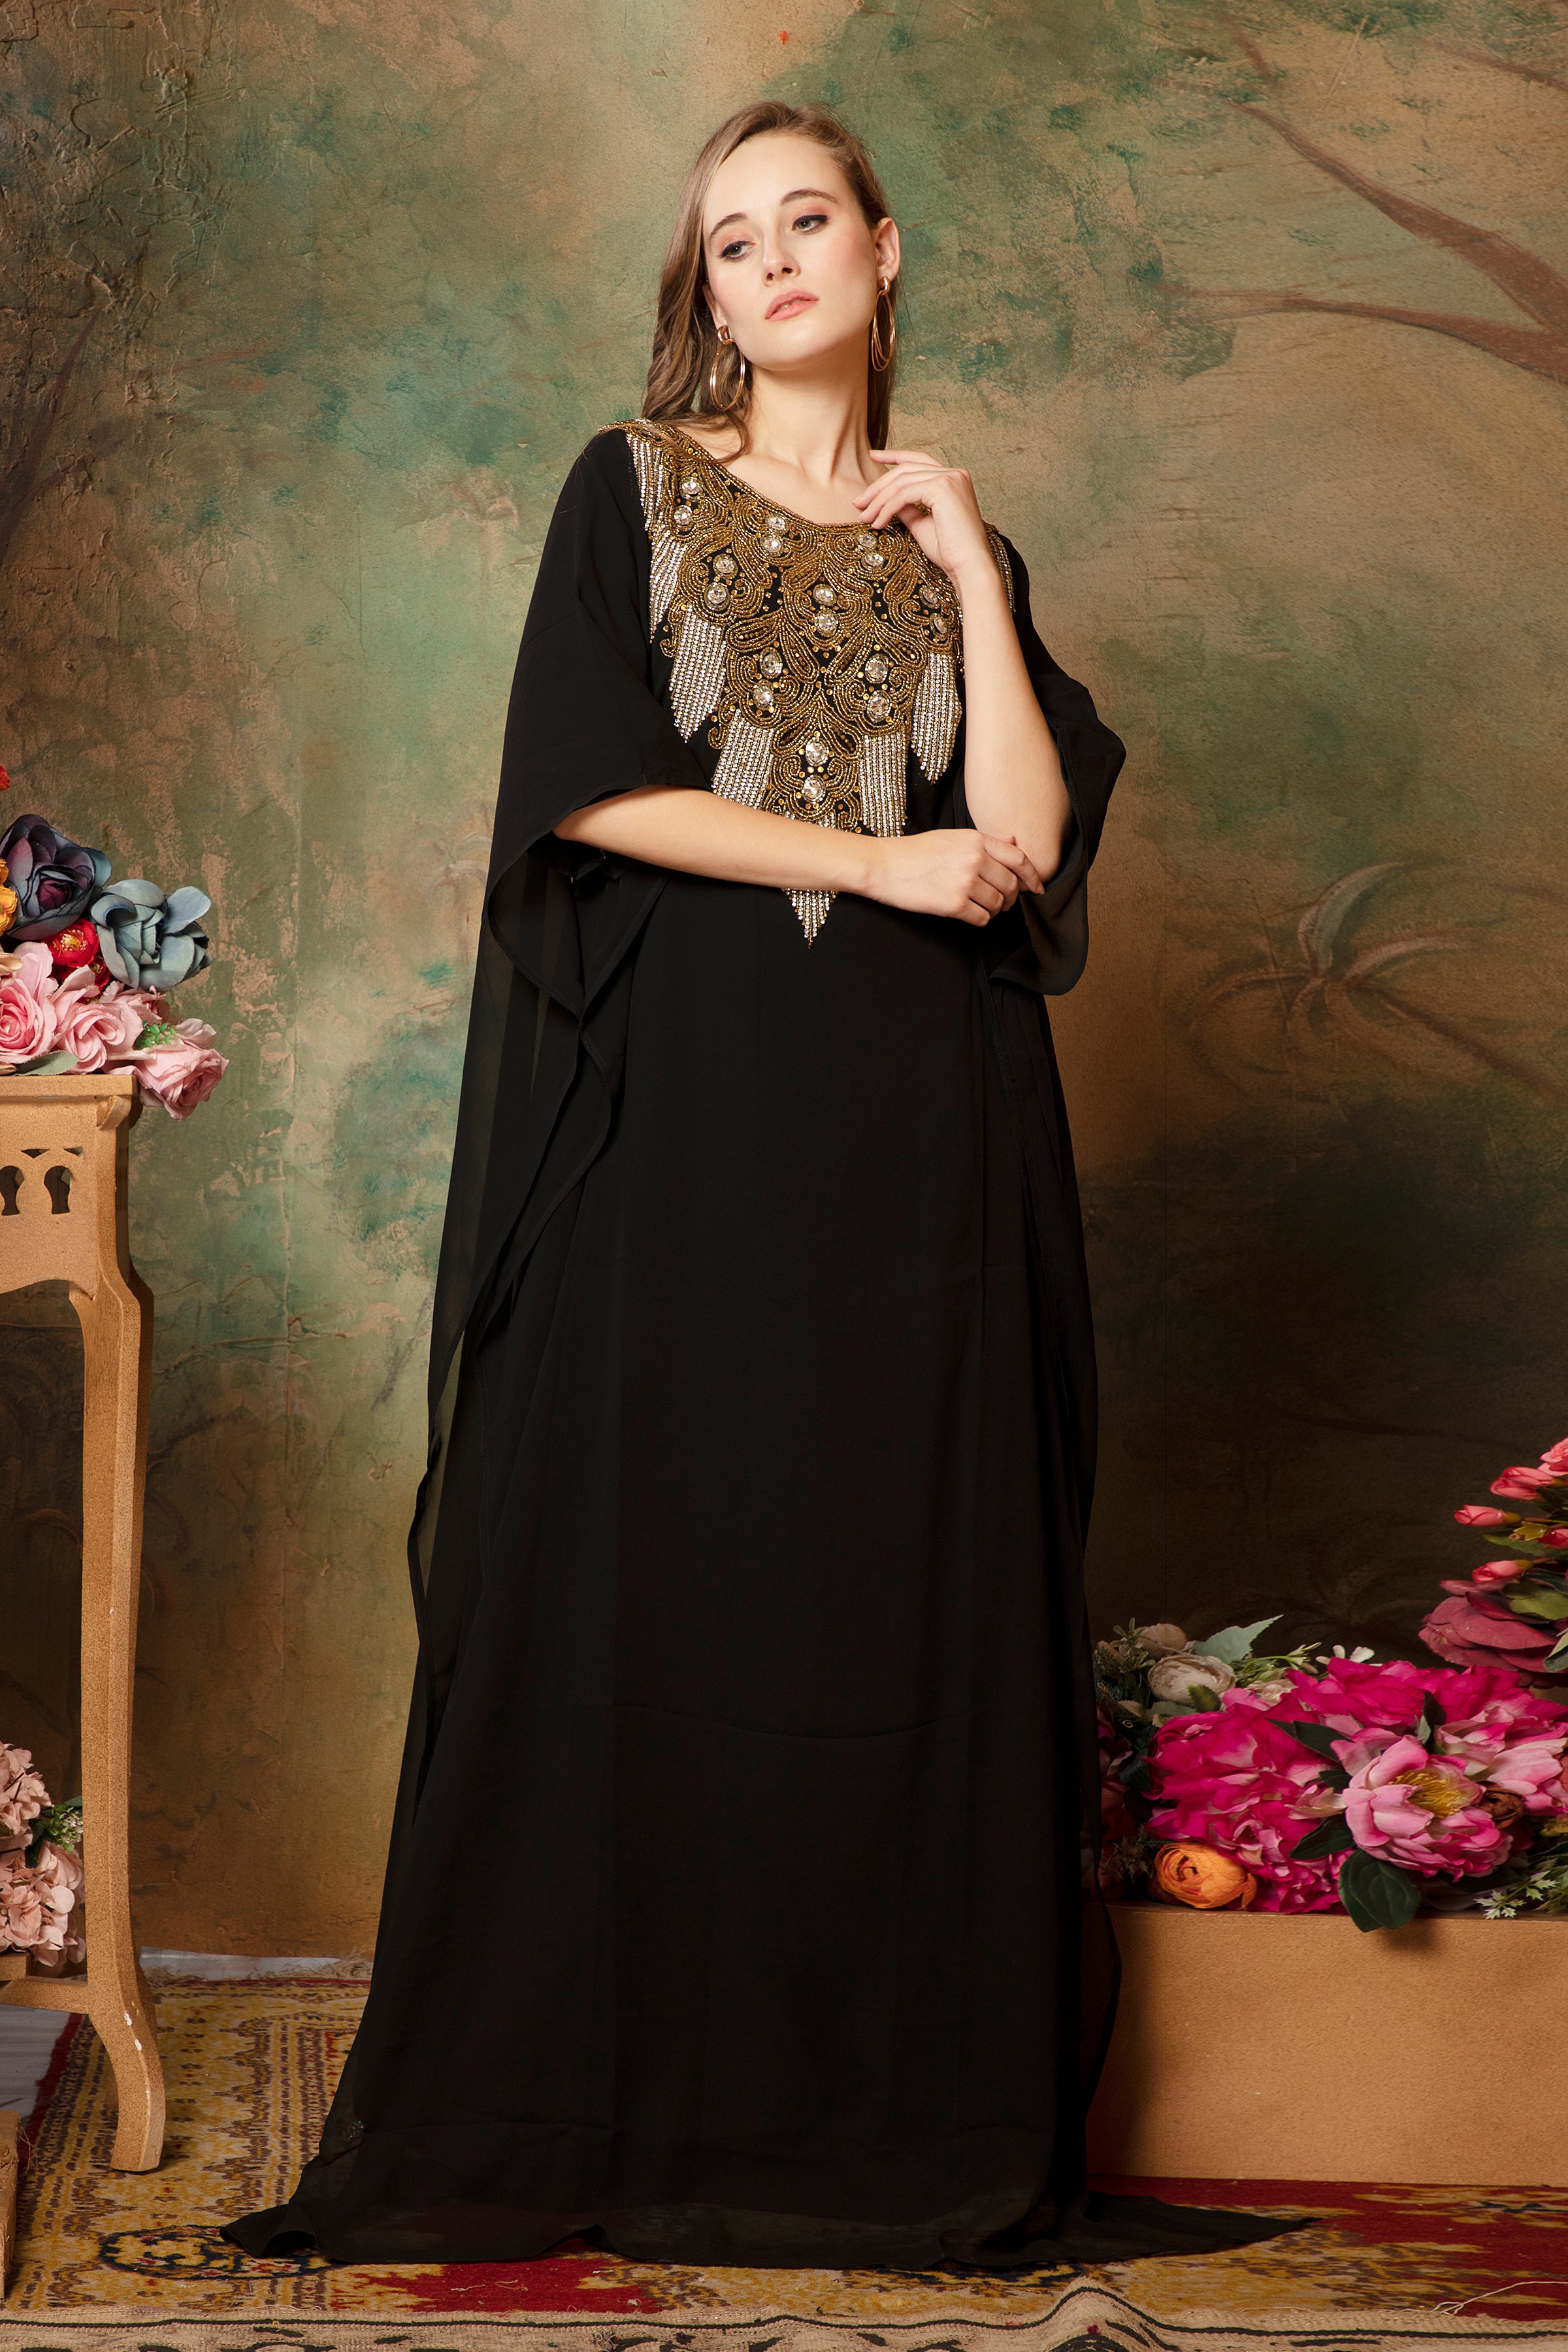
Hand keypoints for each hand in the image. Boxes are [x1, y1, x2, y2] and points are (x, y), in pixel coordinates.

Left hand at [853, 449, 994, 590]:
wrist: (969, 567)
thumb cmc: (950, 552)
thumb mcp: (921, 524)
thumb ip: (906, 508)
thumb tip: (885, 500)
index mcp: (953, 478)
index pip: (919, 460)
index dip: (894, 456)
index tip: (872, 456)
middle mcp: (954, 473)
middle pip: (905, 470)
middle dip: (878, 486)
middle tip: (858, 503)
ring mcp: (950, 478)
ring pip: (902, 482)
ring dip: (878, 500)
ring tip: (864, 517)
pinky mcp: (942, 488)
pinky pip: (904, 494)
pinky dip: (887, 508)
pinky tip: (878, 523)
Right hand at [862, 830, 1043, 926]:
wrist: (884, 865)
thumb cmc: (915, 852)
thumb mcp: (952, 837)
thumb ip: (983, 843)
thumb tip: (1014, 845)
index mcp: (976, 840)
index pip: (1019, 859)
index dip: (1033, 876)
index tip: (1037, 888)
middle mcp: (975, 859)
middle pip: (1011, 885)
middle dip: (1011, 898)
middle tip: (1003, 903)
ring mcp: (965, 881)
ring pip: (998, 904)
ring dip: (994, 910)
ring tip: (980, 907)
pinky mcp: (954, 904)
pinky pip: (982, 918)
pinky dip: (980, 919)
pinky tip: (969, 913)